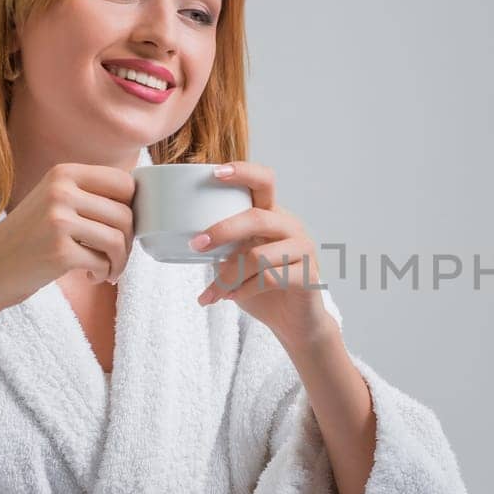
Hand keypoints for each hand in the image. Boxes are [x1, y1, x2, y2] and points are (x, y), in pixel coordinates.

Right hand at [0, 162, 135, 314]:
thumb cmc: (30, 239)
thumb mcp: (55, 201)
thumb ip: (91, 195)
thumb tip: (146, 200)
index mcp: (64, 172)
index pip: (125, 183)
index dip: (134, 208)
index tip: (123, 229)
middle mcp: (61, 191)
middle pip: (126, 214)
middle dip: (129, 242)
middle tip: (116, 257)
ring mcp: (59, 220)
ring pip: (119, 240)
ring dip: (119, 262)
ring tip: (107, 270)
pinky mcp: (59, 251)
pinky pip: (103, 262)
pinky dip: (103, 274)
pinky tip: (91, 277)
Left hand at [193, 161, 335, 348]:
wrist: (293, 321)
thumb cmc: (262, 286)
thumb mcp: (239, 259)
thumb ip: (224, 244)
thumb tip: (186, 236)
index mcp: (273, 215)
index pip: (264, 181)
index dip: (243, 172)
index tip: (215, 173)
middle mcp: (290, 226)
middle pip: (256, 217)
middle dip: (222, 230)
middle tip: (195, 245)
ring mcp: (303, 249)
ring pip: (258, 255)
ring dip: (227, 276)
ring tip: (211, 293)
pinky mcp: (308, 275)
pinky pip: (268, 279)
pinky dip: (243, 290)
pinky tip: (231, 298)